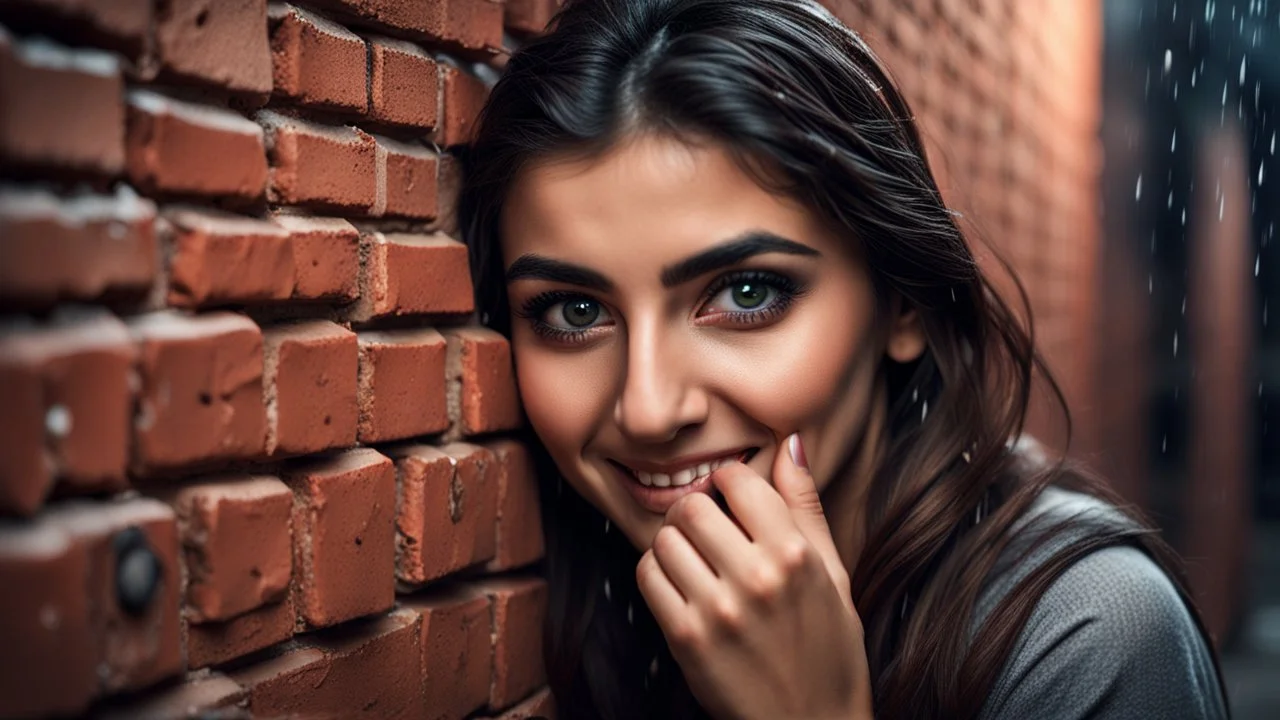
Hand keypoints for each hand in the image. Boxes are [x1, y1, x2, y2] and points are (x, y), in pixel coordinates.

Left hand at [635, 433, 873, 719]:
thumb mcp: (834, 575)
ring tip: (694, 559)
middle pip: (692, 506)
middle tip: (703, 525)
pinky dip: (657, 573)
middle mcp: (757, 578)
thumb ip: (807, 506)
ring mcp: (718, 610)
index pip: (738, 479)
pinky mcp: (686, 640)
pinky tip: (681, 585)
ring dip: (673, 542)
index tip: (729, 496)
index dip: (727, 481)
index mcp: (796, 555)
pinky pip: (647, 576)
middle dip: (693, 509)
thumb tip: (791, 442)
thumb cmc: (829, 650)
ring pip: (664, 538)